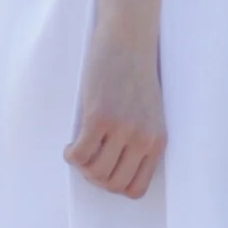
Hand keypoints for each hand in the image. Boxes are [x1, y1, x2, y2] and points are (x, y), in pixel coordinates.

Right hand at [65, 23, 165, 199]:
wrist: (129, 38)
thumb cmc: (134, 74)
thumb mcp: (147, 113)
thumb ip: (137, 140)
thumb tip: (107, 172)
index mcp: (157, 141)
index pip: (136, 189)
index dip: (114, 185)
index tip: (104, 170)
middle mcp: (143, 139)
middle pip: (112, 184)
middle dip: (95, 177)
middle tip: (87, 159)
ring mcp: (121, 129)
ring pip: (94, 172)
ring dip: (81, 166)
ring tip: (78, 149)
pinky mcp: (99, 117)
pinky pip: (79, 154)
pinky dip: (70, 155)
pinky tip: (70, 144)